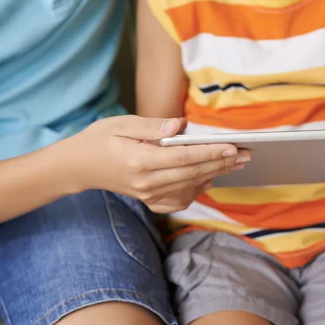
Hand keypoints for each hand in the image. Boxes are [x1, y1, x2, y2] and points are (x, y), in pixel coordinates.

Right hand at [60, 115, 249, 212]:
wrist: (79, 167)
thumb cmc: (100, 139)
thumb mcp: (121, 123)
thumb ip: (152, 125)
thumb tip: (181, 125)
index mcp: (140, 160)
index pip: (183, 157)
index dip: (210, 153)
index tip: (232, 148)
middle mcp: (146, 182)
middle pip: (192, 174)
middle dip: (221, 164)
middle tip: (245, 155)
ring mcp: (148, 195)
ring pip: (189, 187)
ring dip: (214, 176)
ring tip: (234, 164)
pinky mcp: (149, 201)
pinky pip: (179, 200)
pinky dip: (196, 191)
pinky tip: (208, 180)